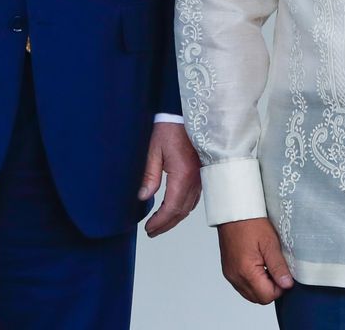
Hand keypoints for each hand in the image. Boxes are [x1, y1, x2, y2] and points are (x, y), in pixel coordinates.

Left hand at [137, 122, 200, 236]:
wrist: (187, 113)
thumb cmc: (170, 127)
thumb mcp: (153, 150)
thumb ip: (149, 175)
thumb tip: (143, 197)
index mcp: (183, 175)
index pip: (171, 208)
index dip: (160, 222)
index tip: (148, 228)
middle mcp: (195, 180)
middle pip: (181, 211)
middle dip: (166, 225)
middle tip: (151, 231)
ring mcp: (200, 178)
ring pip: (189, 206)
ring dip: (174, 218)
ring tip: (159, 224)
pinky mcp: (201, 174)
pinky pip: (193, 198)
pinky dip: (182, 208)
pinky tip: (173, 209)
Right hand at [216, 218, 293, 303]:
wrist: (233, 212)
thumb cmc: (251, 223)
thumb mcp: (270, 243)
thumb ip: (279, 267)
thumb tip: (287, 284)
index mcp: (245, 271)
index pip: (267, 296)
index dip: (279, 288)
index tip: (283, 273)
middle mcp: (235, 276)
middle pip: (258, 298)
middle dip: (271, 288)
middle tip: (276, 269)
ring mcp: (230, 274)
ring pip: (250, 294)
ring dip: (261, 286)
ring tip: (266, 266)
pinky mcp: (228, 270)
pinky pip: (243, 286)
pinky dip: (253, 281)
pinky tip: (257, 266)